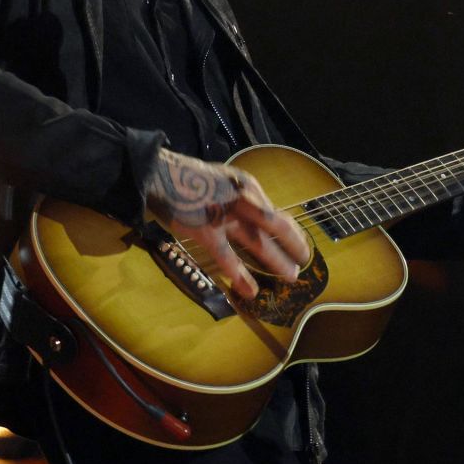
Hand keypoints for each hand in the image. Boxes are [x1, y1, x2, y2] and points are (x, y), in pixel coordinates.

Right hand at [143, 149, 310, 297]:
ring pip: (258, 242)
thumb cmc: (189, 179)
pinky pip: (228, 256)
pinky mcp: (205, 230)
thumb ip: (241, 200)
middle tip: (304, 262)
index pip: (276, 211)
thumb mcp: (224, 181)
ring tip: (291, 276)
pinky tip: (251, 290)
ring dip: (277, 261)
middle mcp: (242, 198)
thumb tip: (258, 222)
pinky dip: (241, 275)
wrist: (158, 173)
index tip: (299, 243)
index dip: (291, 230)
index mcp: (247, 186)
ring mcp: (224, 215)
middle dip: (294, 245)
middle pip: (277, 225)